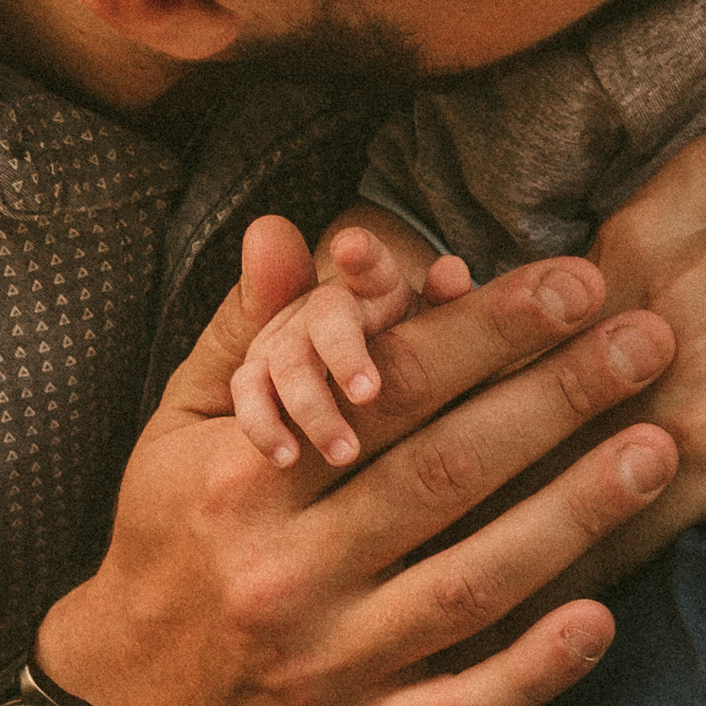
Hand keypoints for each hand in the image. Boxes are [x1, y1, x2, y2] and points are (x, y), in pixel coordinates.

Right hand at [37, 215, 681, 705]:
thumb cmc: (173, 539)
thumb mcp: (182, 427)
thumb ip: (248, 328)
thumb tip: (286, 230)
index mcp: (248, 482)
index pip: (390, 389)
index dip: (488, 330)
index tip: (576, 284)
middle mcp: (289, 574)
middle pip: (445, 473)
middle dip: (556, 399)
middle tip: (648, 341)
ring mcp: (330, 665)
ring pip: (470, 585)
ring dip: (573, 516)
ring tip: (658, 448)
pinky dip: (533, 670)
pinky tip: (603, 619)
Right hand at [230, 224, 473, 468]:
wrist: (359, 385)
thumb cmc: (410, 353)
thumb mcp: (431, 331)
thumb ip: (445, 305)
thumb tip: (453, 270)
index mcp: (374, 287)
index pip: (369, 263)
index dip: (361, 254)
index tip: (351, 248)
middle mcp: (325, 307)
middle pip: (328, 317)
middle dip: (345, 353)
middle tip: (369, 394)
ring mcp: (286, 339)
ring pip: (291, 364)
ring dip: (316, 409)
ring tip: (345, 452)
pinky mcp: (255, 376)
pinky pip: (252, 396)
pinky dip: (266, 427)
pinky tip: (288, 457)